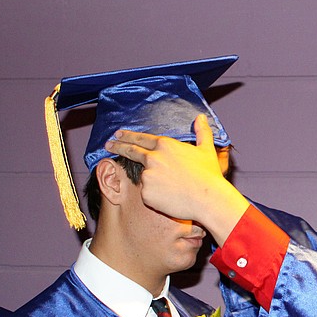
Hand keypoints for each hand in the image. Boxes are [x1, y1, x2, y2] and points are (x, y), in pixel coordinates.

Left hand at [104, 114, 248, 243]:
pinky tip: (171, 198)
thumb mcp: (206, 150)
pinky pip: (148, 195)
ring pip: (145, 178)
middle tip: (108, 145)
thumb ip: (202, 132)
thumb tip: (201, 117)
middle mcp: (153, 158)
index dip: (128, 136)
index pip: (141, 139)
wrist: (208, 199)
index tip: (117, 135)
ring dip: (154, 182)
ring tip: (173, 188)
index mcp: (165, 145)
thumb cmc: (209, 175)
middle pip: (130, 151)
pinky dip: (156, 196)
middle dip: (117, 146)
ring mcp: (148, 176)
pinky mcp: (146, 193)